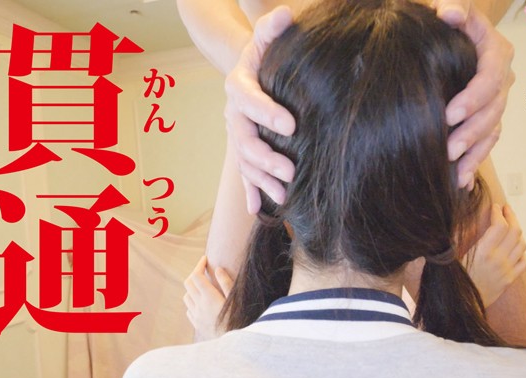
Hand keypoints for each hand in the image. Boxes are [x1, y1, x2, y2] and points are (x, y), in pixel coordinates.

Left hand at [183, 255, 234, 340]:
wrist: (234, 347)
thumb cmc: (240, 321)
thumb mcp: (236, 301)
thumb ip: (226, 284)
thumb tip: (217, 269)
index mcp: (209, 297)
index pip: (196, 275)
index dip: (199, 265)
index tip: (205, 259)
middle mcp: (199, 305)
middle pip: (188, 283)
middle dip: (195, 274)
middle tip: (204, 270)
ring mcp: (196, 316)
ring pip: (186, 296)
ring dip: (192, 289)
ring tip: (204, 287)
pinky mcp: (197, 325)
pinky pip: (188, 310)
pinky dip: (192, 303)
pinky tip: (202, 303)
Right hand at [224, 6, 295, 213]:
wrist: (251, 72)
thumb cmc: (264, 55)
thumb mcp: (266, 38)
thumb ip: (273, 27)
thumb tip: (286, 14)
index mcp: (238, 86)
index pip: (248, 99)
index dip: (266, 112)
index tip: (291, 125)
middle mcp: (233, 114)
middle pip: (244, 139)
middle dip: (266, 158)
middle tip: (291, 171)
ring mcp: (237, 135)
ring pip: (245, 162)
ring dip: (262, 181)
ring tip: (284, 195)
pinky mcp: (244, 150)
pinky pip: (245, 174)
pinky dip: (251, 192)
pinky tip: (259, 210)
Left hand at [432, 0, 515, 187]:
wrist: (450, 35)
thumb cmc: (448, 19)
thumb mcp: (452, 5)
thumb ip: (455, 6)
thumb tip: (449, 13)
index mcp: (496, 53)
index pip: (490, 79)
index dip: (472, 99)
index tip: (448, 115)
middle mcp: (501, 80)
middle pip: (493, 111)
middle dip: (471, 133)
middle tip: (447, 149)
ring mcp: (495, 101)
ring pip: (492, 131)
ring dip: (474, 153)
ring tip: (454, 171)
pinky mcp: (486, 118)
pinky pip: (486, 143)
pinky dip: (474, 161)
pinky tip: (459, 180)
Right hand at [464, 204, 525, 307]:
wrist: (462, 307)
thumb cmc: (454, 282)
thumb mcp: (450, 258)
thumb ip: (456, 238)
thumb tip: (460, 221)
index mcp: (483, 252)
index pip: (499, 226)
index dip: (498, 213)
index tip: (494, 207)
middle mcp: (498, 259)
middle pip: (515, 231)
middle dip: (511, 216)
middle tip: (505, 210)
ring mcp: (507, 270)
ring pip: (522, 244)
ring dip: (517, 232)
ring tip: (509, 226)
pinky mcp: (510, 279)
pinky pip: (524, 261)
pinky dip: (521, 251)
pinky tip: (514, 248)